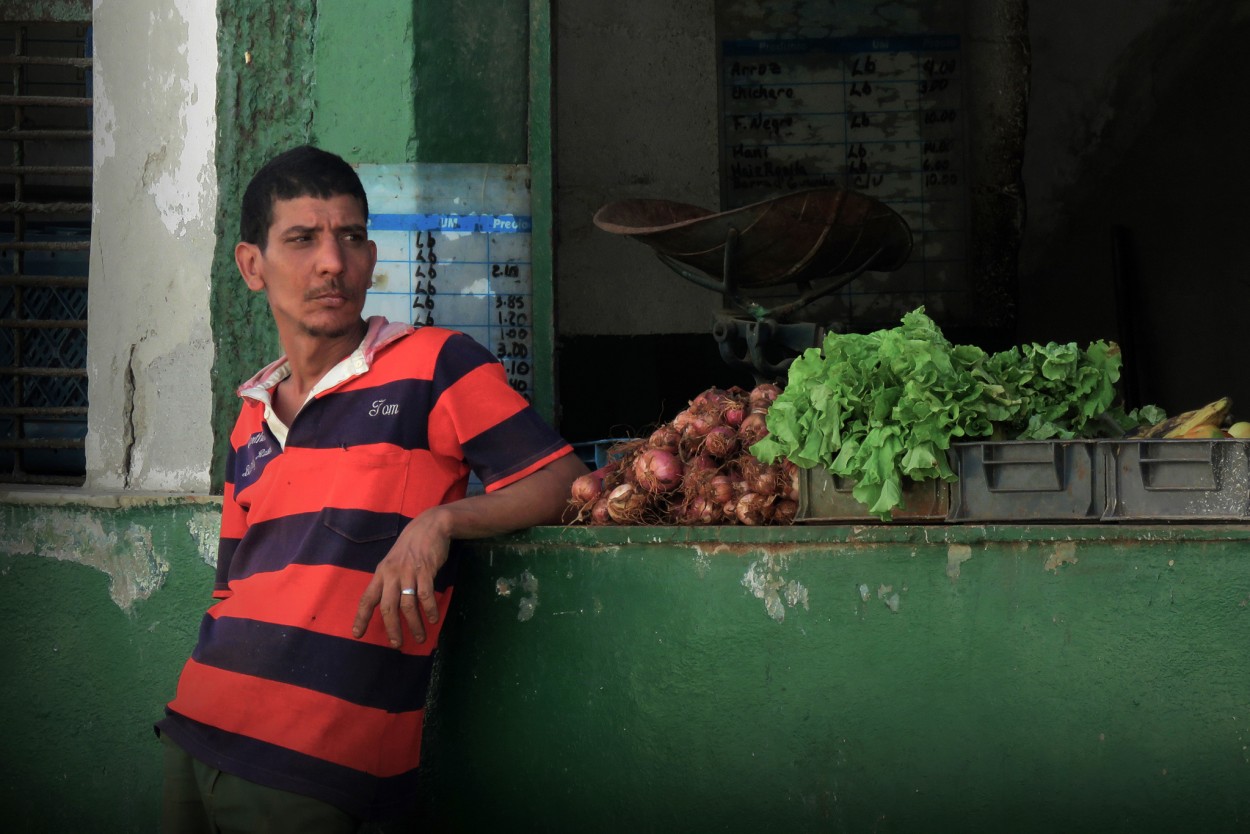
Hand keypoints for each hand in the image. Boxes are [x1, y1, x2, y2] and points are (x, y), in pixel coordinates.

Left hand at [351, 508, 451, 648]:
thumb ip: (388, 581)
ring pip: (408, 605)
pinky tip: (433, 619)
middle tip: (396, 644)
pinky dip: (429, 609)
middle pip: (388, 607)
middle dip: (391, 629)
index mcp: (381, 573)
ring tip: (420, 638)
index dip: (361, 617)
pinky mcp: (425, 570)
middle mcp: (392, 574)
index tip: (357, 634)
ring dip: (414, 624)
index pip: (367, 598)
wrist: (430, 526)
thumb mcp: (393, 562)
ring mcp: (409, 572)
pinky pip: (425, 595)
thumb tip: (386, 604)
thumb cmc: (410, 547)